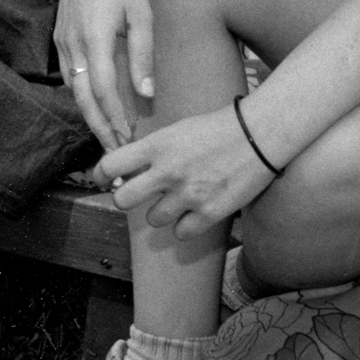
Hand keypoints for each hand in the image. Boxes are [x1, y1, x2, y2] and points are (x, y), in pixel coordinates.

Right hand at [52, 0, 154, 149]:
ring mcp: (62, 39)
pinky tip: (95, 105)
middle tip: (115, 150)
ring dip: (89, 113)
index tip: (128, 137)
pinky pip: (68, 74)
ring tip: (108, 133)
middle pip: (82, 97)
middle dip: (99, 126)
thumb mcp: (142, 16)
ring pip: (72, 88)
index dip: (114, 117)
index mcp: (94, 37)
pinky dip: (80, 94)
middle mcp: (72, 42)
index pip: (102, 89)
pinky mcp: (59, 36)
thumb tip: (147, 95)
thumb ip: (143, 56)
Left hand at [93, 105, 275, 239]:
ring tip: (178, 199)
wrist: (260, 134)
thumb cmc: (219, 127)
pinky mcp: (209, 212)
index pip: (110, 165)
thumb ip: (153, 150)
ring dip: (161, 212)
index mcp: (157, 145)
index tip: (101, 178)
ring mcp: (188, 194)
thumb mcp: (178, 129)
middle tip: (136, 195)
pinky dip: (186, 226)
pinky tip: (195, 212)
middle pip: (122, 199)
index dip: (100, 174)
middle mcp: (168, 171)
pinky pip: (182, 233)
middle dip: (124, 198)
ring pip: (153, 219)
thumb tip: (130, 170)